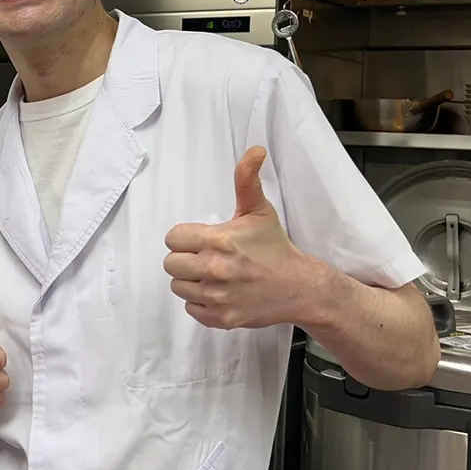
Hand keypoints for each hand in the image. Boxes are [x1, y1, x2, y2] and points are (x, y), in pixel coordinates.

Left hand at [162, 146, 314, 329]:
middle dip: (184, 259)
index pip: (173, 238)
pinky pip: (191, 309)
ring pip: (178, 287)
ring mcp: (217, 297)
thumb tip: (254, 150)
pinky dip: (200, 302)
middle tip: (204, 257)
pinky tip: (218, 292)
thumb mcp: (259, 210)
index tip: (200, 239)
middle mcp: (214, 270)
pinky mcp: (221, 318)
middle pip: (170, 264)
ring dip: (190, 281)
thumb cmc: (275, 248)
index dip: (184, 238)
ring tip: (212, 275)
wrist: (300, 287)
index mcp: (218, 241)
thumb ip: (247, 179)